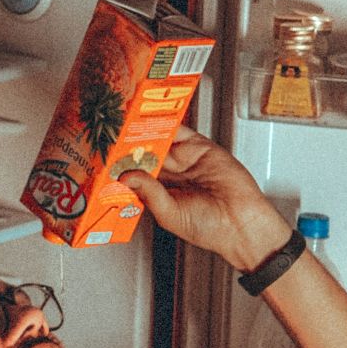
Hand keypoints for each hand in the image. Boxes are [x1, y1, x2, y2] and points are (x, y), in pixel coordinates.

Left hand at [118, 127, 292, 271]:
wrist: (241, 223)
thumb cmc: (210, 228)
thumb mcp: (169, 214)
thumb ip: (149, 193)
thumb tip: (127, 177)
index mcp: (160, 195)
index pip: (135, 175)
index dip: (121, 167)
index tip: (106, 159)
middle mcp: (172, 176)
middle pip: (145, 155)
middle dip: (130, 146)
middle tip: (112, 135)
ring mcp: (186, 160)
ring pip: (161, 140)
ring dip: (146, 132)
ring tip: (128, 123)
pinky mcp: (201, 148)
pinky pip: (182, 131)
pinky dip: (168, 123)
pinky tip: (154, 119)